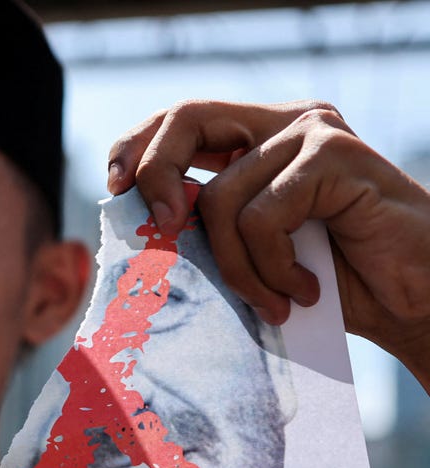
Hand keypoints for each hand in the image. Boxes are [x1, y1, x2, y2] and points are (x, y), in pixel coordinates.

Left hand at [107, 99, 429, 385]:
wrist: (416, 302)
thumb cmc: (334, 282)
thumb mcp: (252, 250)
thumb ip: (206, 224)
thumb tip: (135, 220)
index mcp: (260, 137)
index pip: (180, 119)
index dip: (138, 145)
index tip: (114, 186)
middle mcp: (285, 123)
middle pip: (188, 118)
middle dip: (156, 174)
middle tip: (162, 228)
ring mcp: (313, 133)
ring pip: (222, 195)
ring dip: (237, 267)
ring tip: (275, 301)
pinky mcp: (336, 156)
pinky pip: (261, 216)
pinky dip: (272, 267)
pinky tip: (306, 289)